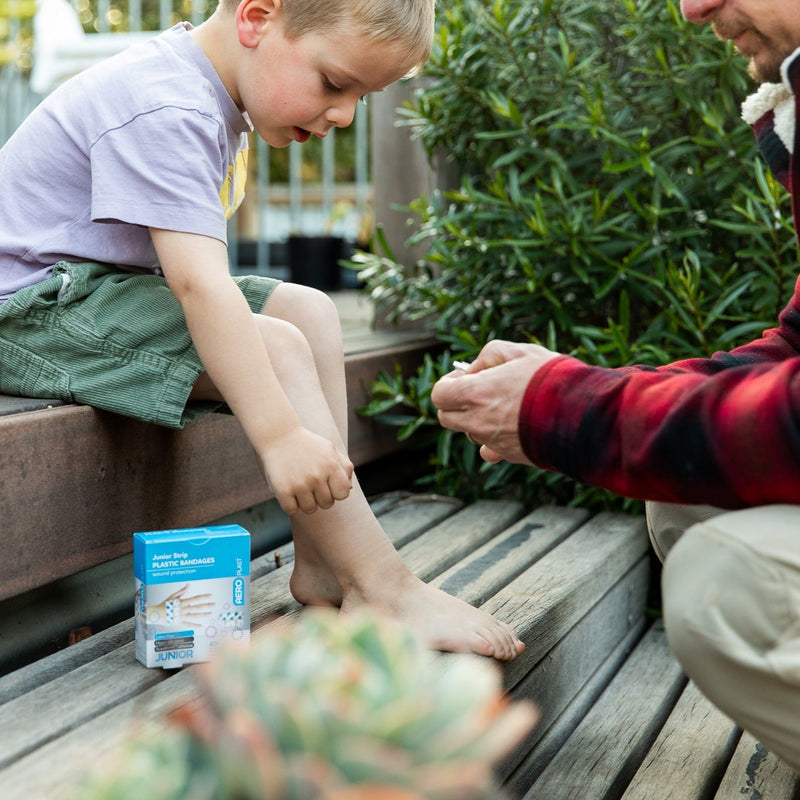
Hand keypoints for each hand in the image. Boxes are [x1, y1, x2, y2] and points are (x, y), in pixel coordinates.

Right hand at [146, 585, 213, 626]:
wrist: (156, 614)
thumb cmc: (164, 604)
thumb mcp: (172, 596)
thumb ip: (182, 591)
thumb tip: (188, 585)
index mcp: (182, 602)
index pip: (196, 598)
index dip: (204, 597)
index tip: (211, 595)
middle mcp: (183, 609)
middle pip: (197, 607)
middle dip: (207, 605)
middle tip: (214, 604)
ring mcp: (182, 616)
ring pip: (195, 615)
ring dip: (204, 614)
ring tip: (211, 613)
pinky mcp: (179, 623)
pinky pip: (188, 624)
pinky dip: (195, 625)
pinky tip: (201, 626)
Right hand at [258, 425, 353, 514]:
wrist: (278, 436)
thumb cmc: (308, 445)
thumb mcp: (330, 450)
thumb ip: (343, 468)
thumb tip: (349, 489)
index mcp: (331, 466)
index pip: (343, 494)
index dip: (336, 492)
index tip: (328, 485)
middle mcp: (317, 476)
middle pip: (326, 504)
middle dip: (320, 496)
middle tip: (311, 484)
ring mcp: (300, 484)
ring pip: (310, 509)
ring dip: (305, 501)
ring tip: (300, 487)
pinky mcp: (283, 490)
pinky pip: (291, 510)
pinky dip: (290, 504)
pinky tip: (289, 491)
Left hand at [432, 340, 559, 463]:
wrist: (582, 413)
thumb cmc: (550, 377)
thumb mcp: (518, 351)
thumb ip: (488, 356)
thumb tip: (473, 370)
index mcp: (474, 393)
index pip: (439, 395)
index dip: (448, 385)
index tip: (463, 378)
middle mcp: (477, 421)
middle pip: (446, 418)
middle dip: (456, 404)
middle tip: (478, 392)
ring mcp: (492, 441)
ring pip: (469, 434)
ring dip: (476, 422)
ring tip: (502, 407)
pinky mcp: (509, 455)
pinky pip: (490, 451)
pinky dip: (494, 442)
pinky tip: (510, 428)